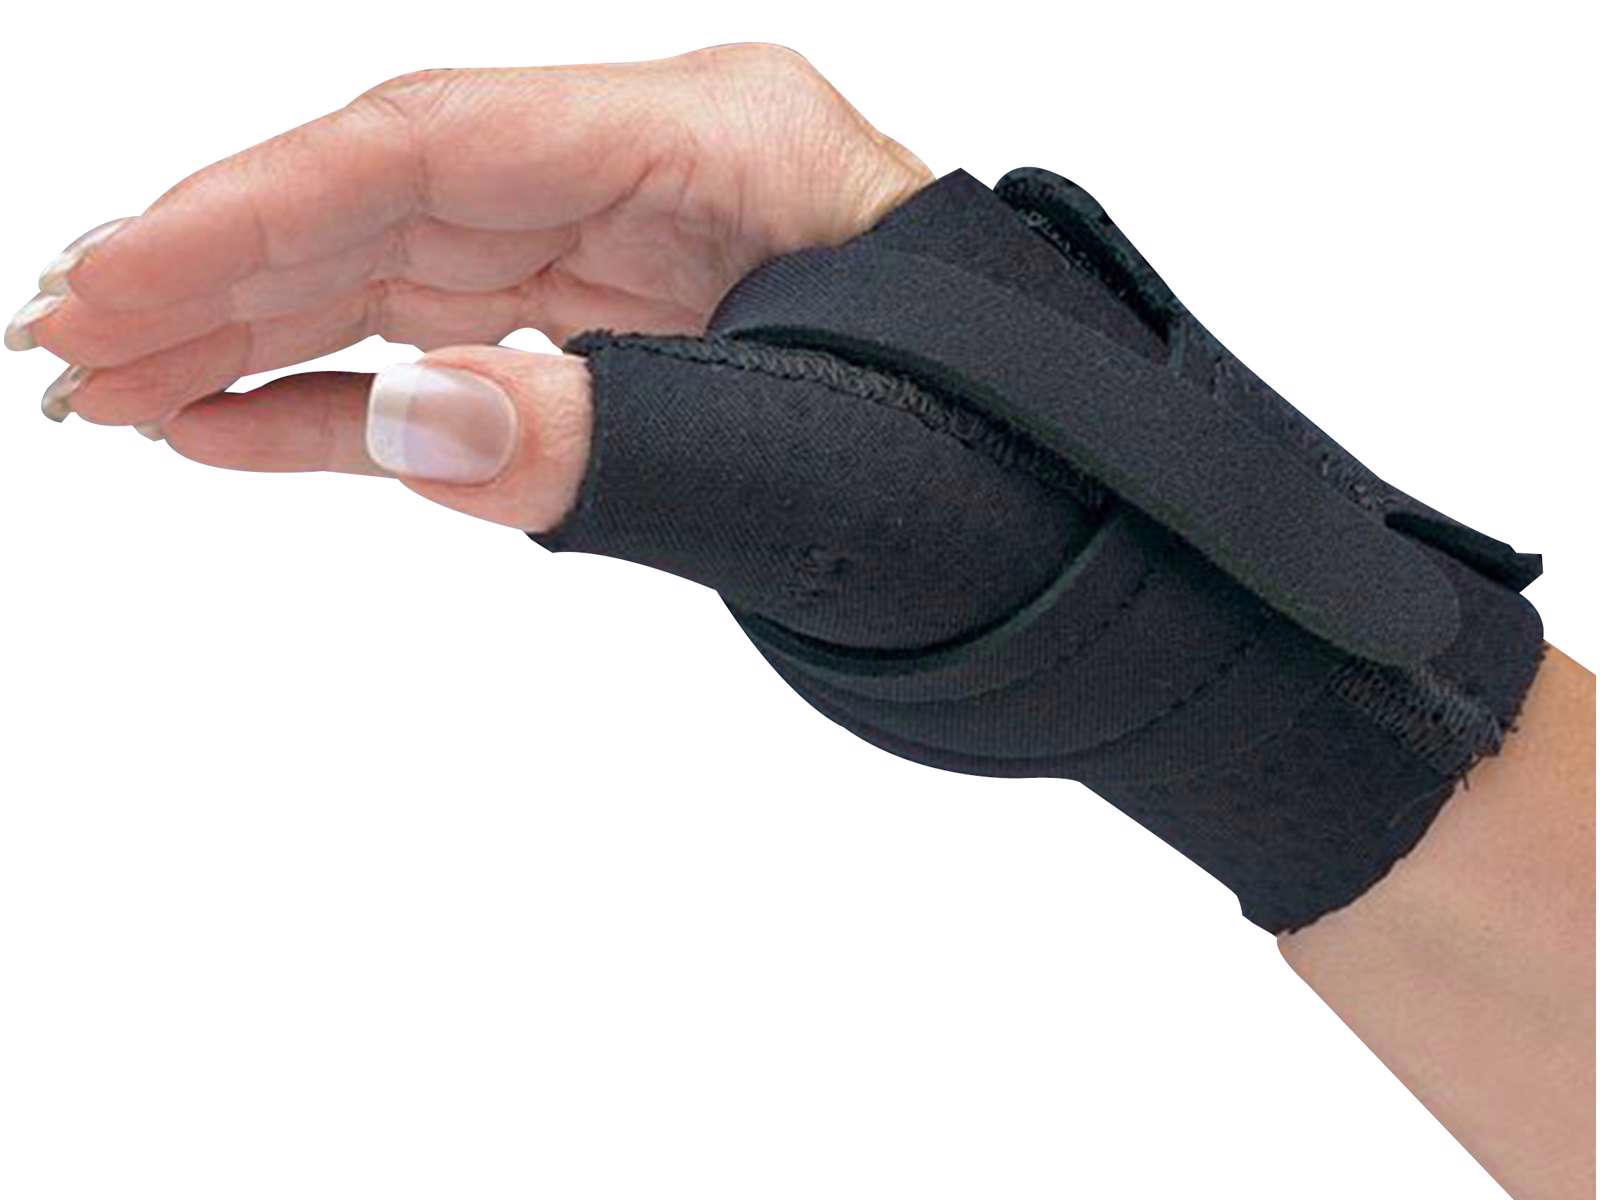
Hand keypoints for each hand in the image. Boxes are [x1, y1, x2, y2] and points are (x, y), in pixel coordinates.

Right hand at [7, 44, 929, 529]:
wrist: (1068, 534)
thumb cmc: (995, 467)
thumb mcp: (817, 452)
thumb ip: (614, 439)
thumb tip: (410, 423)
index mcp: (715, 139)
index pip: (438, 146)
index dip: (265, 212)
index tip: (121, 278)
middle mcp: (654, 178)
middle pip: (393, 202)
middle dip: (224, 273)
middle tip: (63, 342)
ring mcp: (629, 264)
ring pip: (403, 282)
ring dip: (255, 340)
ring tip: (112, 393)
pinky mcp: (620, 350)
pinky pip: (460, 365)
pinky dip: (348, 404)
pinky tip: (232, 429)